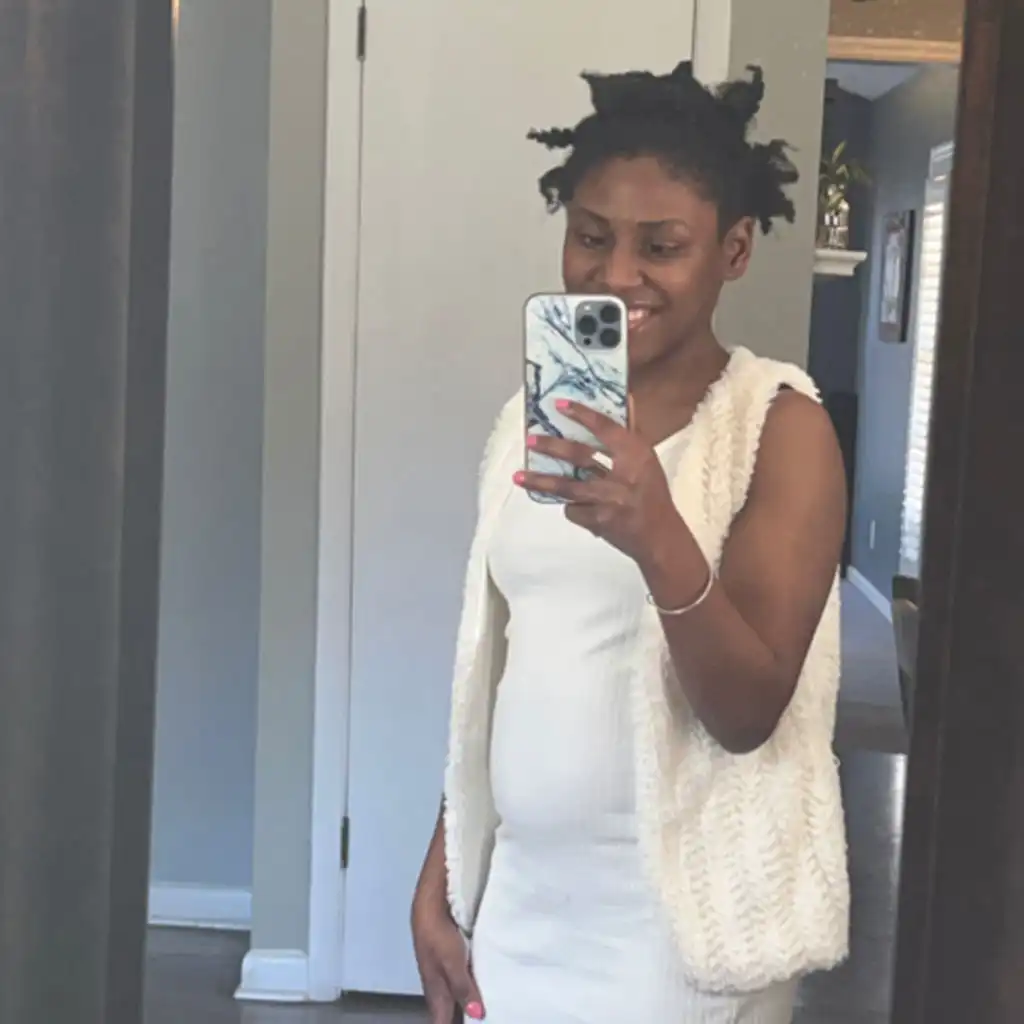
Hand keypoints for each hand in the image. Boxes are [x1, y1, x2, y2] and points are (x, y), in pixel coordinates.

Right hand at [412, 898, 484, 1022]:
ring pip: (454, 996)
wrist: (430, 901)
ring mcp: (443, 970)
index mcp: (436, 991)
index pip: (441, 1022)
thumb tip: (477, 1015)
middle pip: (448, 1012)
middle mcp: (438, 984)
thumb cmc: (438, 932)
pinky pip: (461, 980)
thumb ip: (463, 988)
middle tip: (484, 1019)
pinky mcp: (451, 957)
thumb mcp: (452, 962)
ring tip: (485, 1009)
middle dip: (461, 1018)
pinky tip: (483, 985)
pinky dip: (470, 987)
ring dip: (466, 1004)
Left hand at [515, 399, 682, 565]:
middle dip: (552, 447)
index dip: (582, 414)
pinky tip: (569, 504)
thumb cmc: (652, 492)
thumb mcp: (646, 460)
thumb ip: (629, 432)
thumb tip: (626, 397)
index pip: (606, 428)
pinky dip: (569, 505)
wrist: (659, 536)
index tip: (559, 405)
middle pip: (580, 456)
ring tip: (518, 476)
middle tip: (530, 439)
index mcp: (637, 455)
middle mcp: (623, 476)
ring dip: (540, 481)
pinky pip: (572, 509)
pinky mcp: (598, 522)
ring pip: (567, 488)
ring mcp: (608, 501)